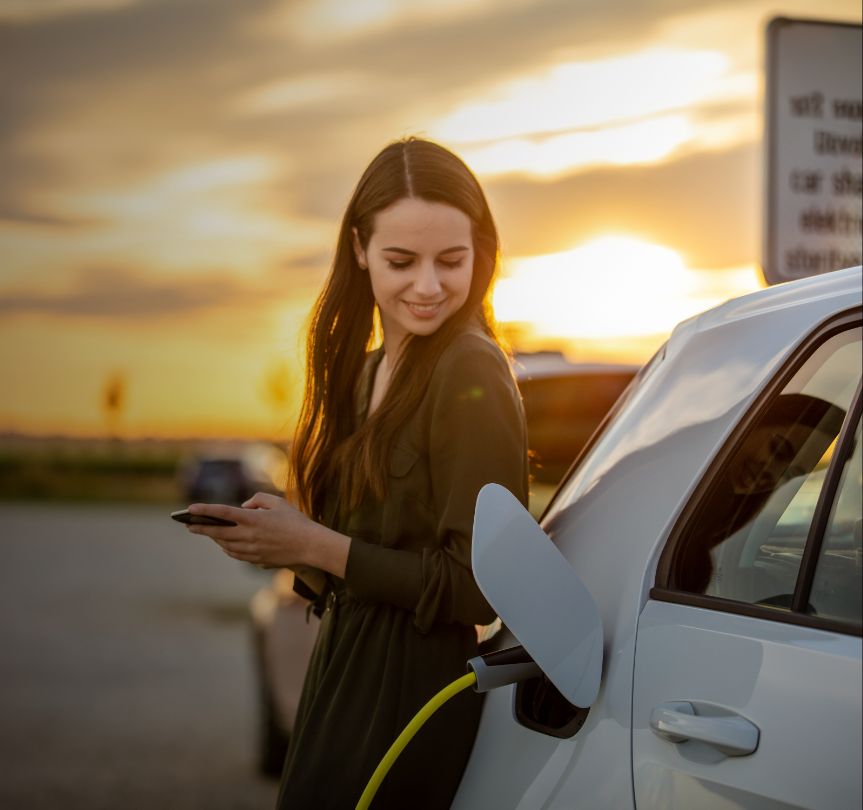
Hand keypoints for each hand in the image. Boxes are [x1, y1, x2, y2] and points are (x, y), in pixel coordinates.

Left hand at [185, 493, 349, 575]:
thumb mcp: (278, 502)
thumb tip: (244, 507)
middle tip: (188, 525)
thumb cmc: (296, 521)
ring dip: (214, 539)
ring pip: (225, 545)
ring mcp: (252, 550)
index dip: (205, 510)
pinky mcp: (257, 560)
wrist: (310, 546)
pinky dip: (227, 548)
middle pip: (218, 533)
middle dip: (201, 528)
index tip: (190, 508)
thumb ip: (258, 499)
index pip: (223, 513)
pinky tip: (225, 543)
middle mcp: (249, 536)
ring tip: (206, 532)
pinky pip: (236, 554)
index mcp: (254, 519)